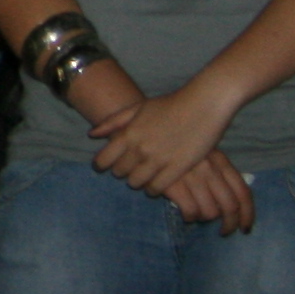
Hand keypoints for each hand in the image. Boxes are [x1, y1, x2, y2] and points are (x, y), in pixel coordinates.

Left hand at [89, 77, 236, 198]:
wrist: (202, 106)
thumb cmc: (169, 104)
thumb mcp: (137, 108)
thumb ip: (113, 121)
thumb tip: (91, 134)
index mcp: (128, 133)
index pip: (105, 158)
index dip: (101, 165)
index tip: (102, 167)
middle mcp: (140, 148)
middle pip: (120, 172)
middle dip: (120, 172)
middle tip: (126, 170)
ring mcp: (159, 159)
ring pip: (137, 182)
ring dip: (136, 182)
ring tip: (140, 178)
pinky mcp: (178, 168)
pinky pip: (158, 187)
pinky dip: (153, 189)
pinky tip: (155, 186)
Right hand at [160, 151, 256, 231]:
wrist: (145, 133)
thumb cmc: (175, 143)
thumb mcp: (201, 150)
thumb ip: (218, 171)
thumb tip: (234, 200)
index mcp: (220, 160)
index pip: (244, 192)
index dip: (248, 214)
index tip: (245, 228)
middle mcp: (209, 168)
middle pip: (230, 206)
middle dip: (230, 224)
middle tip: (224, 232)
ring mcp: (191, 176)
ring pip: (210, 211)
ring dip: (205, 219)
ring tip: (197, 217)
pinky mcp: (173, 182)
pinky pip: (190, 210)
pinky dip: (189, 217)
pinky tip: (183, 214)